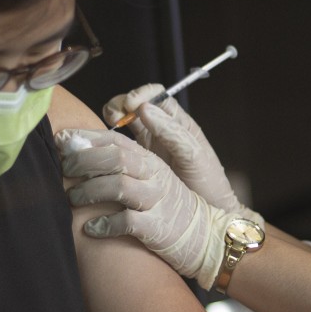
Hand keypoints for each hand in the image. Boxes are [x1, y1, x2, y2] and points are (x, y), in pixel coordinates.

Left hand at [56, 128, 235, 289]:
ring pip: (118, 185)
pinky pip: (126, 221)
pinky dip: (104, 224)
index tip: (61, 139)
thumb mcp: (151, 178)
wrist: (204, 235)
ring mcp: (157, 200)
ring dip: (89, 191)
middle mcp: (155, 175)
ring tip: (71, 198)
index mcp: (151, 160)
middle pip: (115, 157)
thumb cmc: (166, 205)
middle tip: (63, 169)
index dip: (86, 137)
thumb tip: (80, 152)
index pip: (115, 139)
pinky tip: (91, 228)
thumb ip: (124, 164)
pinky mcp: (157, 226)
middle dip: (83, 160)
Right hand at [103, 84, 247, 215]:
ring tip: (106, 130)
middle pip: (134, 106)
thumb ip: (172, 131)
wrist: (206, 217)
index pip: (156, 96)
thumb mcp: (193, 155)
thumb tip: (145, 108)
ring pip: (123, 124)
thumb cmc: (207, 183)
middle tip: (115, 117)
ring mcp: (148, 146)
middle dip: (120, 105)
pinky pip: (119, 147)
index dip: (141, 94)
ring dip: (111, 122)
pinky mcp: (137, 163)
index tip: (131, 105)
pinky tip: (103, 150)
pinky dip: (108, 143)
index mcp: (178, 123)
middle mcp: (161, 130)